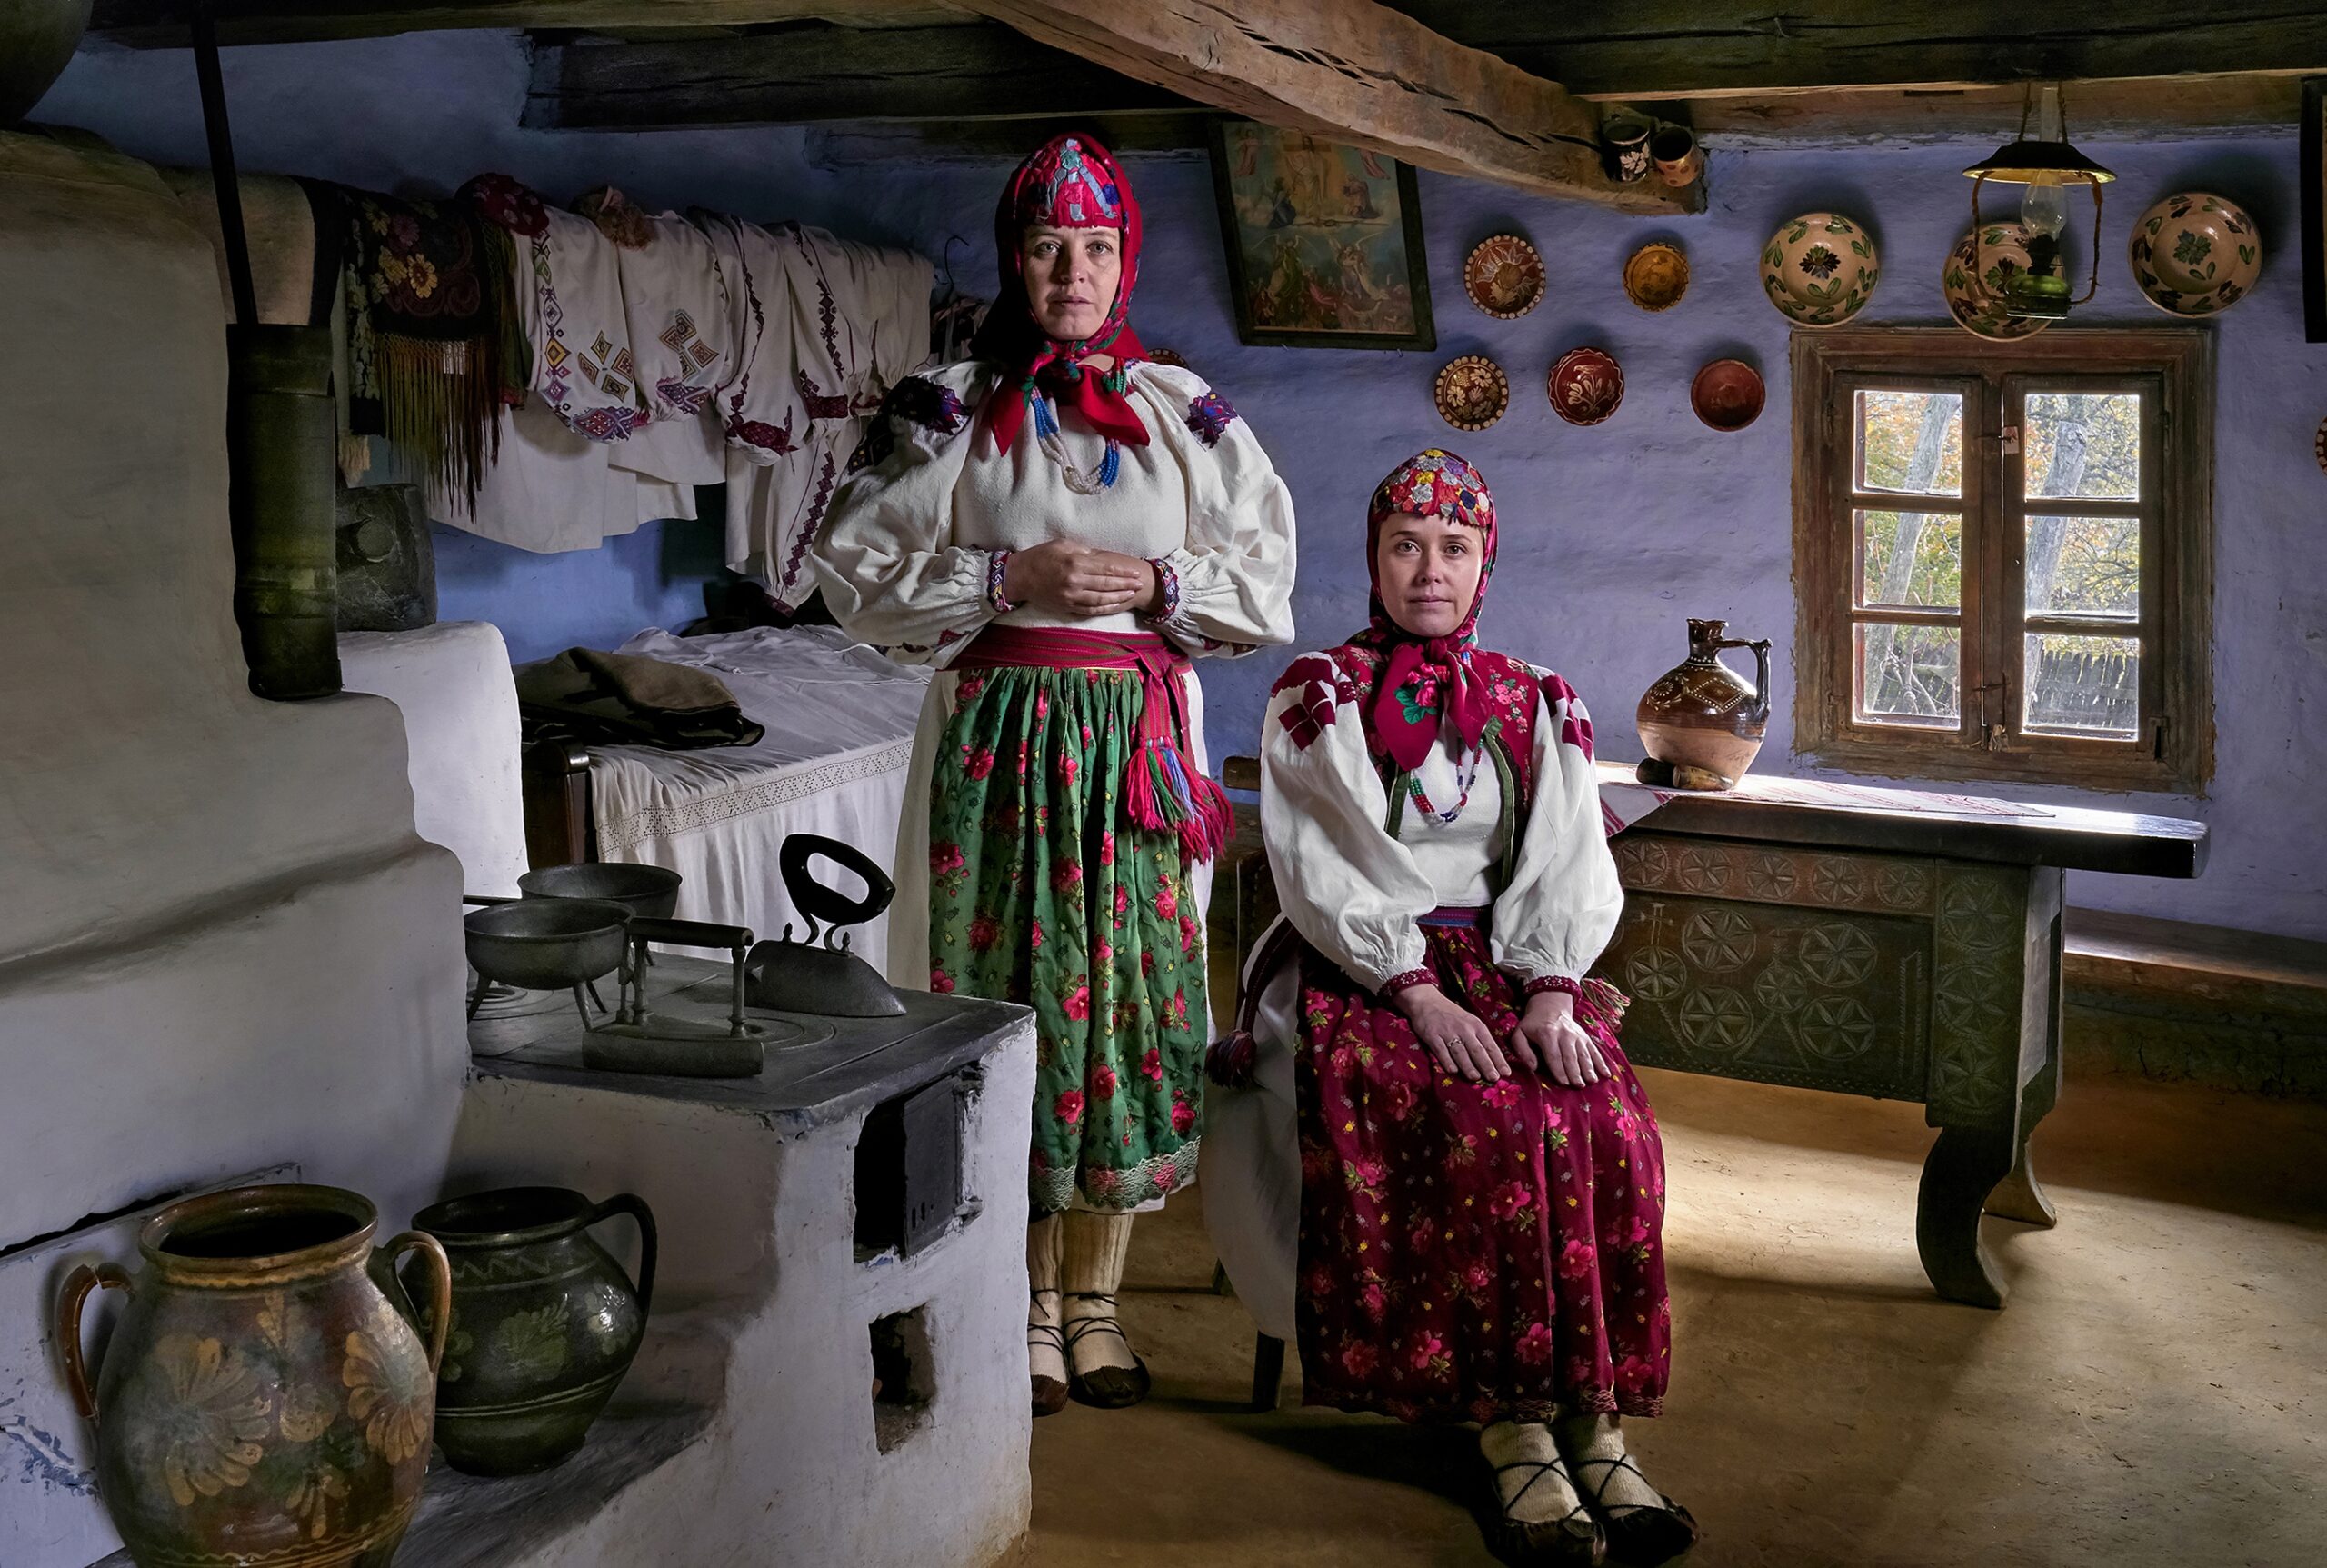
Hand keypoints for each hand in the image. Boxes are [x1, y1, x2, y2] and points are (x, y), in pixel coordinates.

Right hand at [1002, 542, 1155, 617]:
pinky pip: (1090, 609)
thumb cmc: (1041, 556)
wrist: (1020, 577)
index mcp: (1075, 563)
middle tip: (1140, 584)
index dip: (1122, 572)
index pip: (1105, 569)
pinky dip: (1104, 608)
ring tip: (1131, 594)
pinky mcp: (1067, 606)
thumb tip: (1101, 557)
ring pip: (1100, 600)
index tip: (1135, 572)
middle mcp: (1075, 581)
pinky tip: (1115, 605)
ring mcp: (1071, 596)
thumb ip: (1084, 551)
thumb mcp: (1063, 545)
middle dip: (1126, 585)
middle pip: (1106, 585)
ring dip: (1118, 598)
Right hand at [1394, 983, 1510, 1082]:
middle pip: (1477, 1050)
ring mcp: (1447, 1032)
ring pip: (1460, 1052)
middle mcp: (1464, 1029)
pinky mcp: (1432, 1036)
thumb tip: (1494, 1061)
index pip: (1490, 1045)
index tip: (1506, 1073)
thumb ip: (1480, 1039)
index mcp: (1476, 1025)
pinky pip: (1441, 1050)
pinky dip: (1447, 1061)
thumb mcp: (1470, 1022)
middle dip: (1486, 1065)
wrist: (1427, 1001)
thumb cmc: (1452, 1015)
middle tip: (1494, 1078)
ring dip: (1468, 1065)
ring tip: (1475, 1077)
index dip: (1498, 1060)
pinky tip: (1453, 1070)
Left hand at [1507, 990, 1610, 1088]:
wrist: (1550, 1005)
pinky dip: (1601, 1062)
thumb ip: (1522, 1050)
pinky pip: (1595, 1050)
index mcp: (1547, 1034)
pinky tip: (1606, 1074)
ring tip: (1591, 1081)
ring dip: (1589, 1068)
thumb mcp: (1520, 1033)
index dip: (1559, 1070)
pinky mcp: (1585, 1037)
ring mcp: (1577, 1035)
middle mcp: (1565, 1034)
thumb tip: (1532, 1067)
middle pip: (1571, 1056)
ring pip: (1584, 1054)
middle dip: (1575, 1072)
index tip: (1563, 1083)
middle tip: (1578, 1086)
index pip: (1554, 1055)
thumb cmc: (1533, 1024)